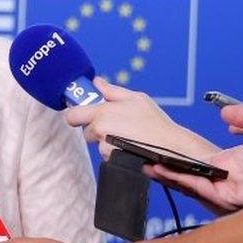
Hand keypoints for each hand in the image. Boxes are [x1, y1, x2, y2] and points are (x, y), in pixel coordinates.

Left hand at [65, 77, 219, 159]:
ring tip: (127, 138)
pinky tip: (128, 148)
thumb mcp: (137, 99)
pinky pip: (106, 155)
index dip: (76, 115)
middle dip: (96, 129)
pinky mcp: (111, 160)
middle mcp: (100, 129)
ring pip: (97, 143)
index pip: (72, 115)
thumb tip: (96, 82)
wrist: (170, 147)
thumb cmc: (155, 122)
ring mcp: (104, 146)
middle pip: (86, 131)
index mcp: (103, 112)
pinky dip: (114, 152)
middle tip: (116, 127)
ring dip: (107, 141)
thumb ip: (112, 91)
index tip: (82, 116)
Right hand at [148, 105, 242, 214]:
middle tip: (145, 162)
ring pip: (193, 183)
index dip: (181, 158)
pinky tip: (170, 172)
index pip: (201, 162)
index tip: (163, 150)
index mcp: (236, 163)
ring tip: (149, 167)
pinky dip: (186, 180)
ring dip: (170, 175)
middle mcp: (230, 178)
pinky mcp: (235, 196)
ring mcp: (231, 188)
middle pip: (191, 175)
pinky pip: (205, 189)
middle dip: (167, 170)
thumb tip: (225, 114)